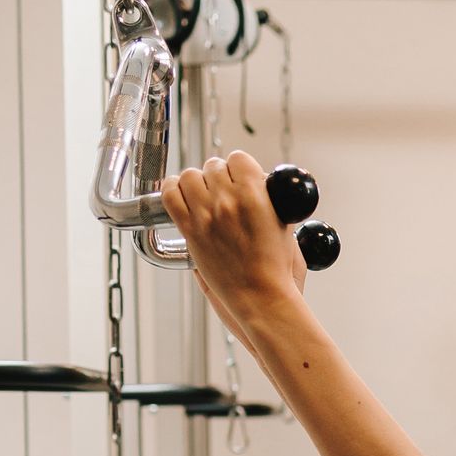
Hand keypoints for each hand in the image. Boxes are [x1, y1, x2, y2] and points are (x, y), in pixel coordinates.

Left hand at [160, 152, 305, 341]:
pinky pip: (170, 194)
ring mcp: (206, 215)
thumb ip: (270, 198)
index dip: (239, 168)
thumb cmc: (276, 269)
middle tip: (224, 192)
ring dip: (197, 182)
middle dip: (219, 176)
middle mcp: (227, 201)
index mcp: (254, 195)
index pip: (238, 158)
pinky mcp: (190, 231)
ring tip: (203, 195)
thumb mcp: (284, 225)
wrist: (260, 297)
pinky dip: (173, 189)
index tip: (240, 178)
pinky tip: (182, 195)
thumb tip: (258, 183)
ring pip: (190, 175)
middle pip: (214, 166)